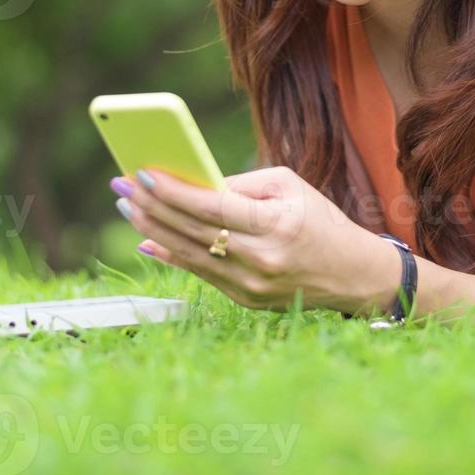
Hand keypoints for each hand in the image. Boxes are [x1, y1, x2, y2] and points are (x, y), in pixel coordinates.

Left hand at [110, 166, 396, 313]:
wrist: (353, 274)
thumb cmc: (319, 219)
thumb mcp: (289, 186)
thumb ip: (240, 185)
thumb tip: (192, 184)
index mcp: (277, 224)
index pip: (213, 206)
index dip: (173, 191)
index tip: (142, 173)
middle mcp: (262, 258)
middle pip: (193, 231)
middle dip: (152, 206)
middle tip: (122, 185)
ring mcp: (252, 285)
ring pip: (189, 254)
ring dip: (152, 228)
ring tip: (127, 206)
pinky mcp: (246, 301)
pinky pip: (200, 274)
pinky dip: (171, 254)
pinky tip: (147, 237)